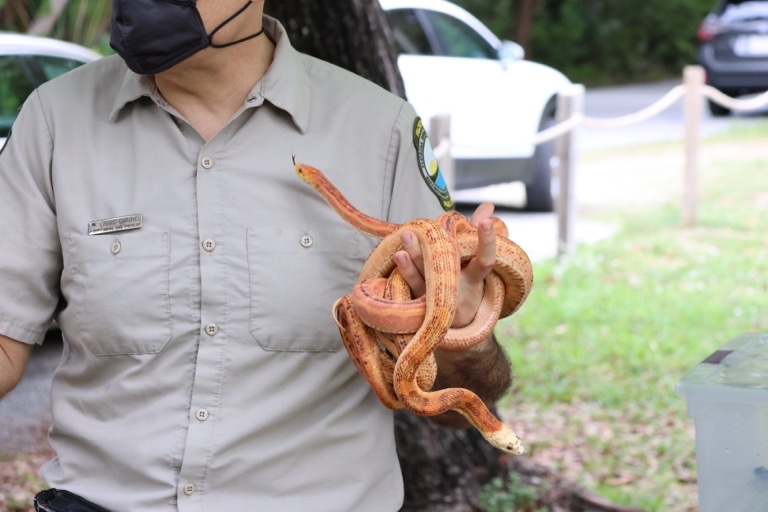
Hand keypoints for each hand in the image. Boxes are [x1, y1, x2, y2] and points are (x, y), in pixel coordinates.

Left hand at [394, 202, 496, 327]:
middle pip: (444, 270)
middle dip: (430, 253)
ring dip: (411, 262)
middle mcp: (456, 289)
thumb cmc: (468, 282)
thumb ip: (479, 234)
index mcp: (474, 278)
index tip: (486, 223)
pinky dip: (403, 273)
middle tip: (416, 231)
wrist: (458, 325)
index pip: (485, 260)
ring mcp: (436, 298)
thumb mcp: (477, 262)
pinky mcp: (420, 304)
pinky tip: (395, 258)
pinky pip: (411, 289)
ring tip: (402, 244)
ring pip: (422, 280)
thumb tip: (488, 205)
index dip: (487, 242)